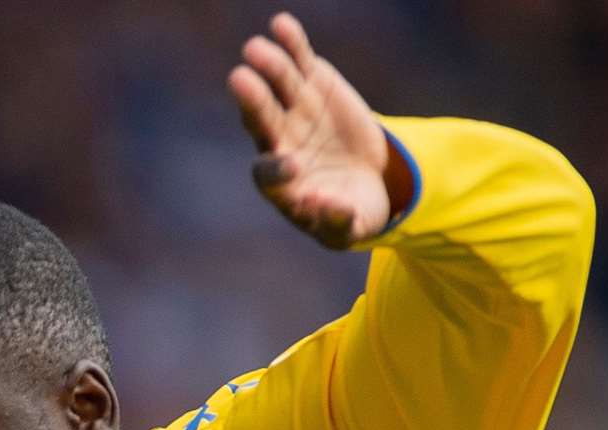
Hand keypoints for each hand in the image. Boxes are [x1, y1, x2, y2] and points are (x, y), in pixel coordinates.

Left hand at [227, 13, 399, 247]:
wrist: (368, 178)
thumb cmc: (351, 211)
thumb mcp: (350, 228)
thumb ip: (338, 222)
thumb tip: (328, 206)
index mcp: (281, 184)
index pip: (266, 175)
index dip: (275, 171)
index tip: (291, 165)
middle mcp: (280, 143)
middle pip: (260, 122)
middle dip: (251, 102)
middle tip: (239, 80)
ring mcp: (293, 110)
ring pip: (275, 87)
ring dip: (268, 66)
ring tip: (256, 48)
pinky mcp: (312, 85)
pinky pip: (297, 63)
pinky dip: (290, 44)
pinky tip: (281, 24)